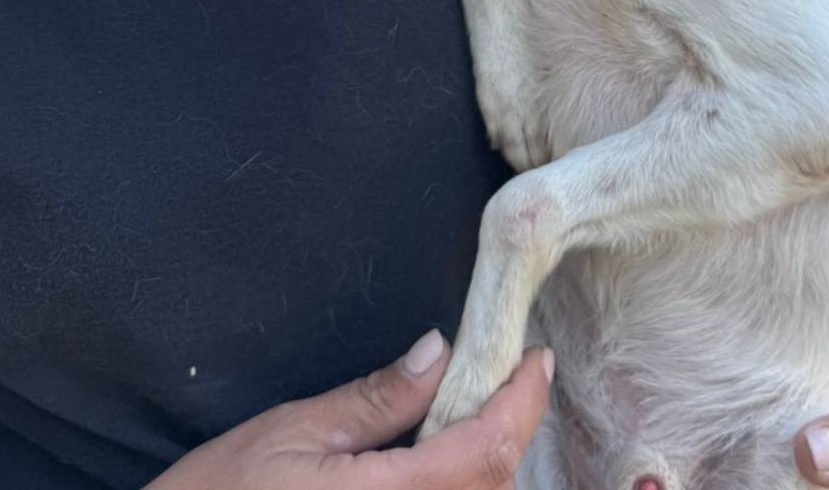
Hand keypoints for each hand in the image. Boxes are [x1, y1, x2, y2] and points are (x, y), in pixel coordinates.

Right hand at [145, 331, 551, 489]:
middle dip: (510, 426)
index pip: (486, 449)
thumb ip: (375, 400)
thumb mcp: (291, 432)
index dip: (522, 401)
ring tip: (476, 410)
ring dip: (488, 460)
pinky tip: (440, 457)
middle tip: (509, 374)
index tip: (536, 357)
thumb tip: (439, 351)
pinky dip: (460, 485)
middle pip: (493, 483)